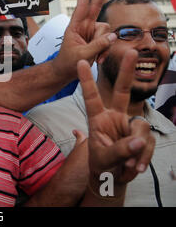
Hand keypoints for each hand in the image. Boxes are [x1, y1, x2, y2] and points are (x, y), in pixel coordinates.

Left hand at [52, 0, 115, 79]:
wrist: (66, 73)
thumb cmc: (68, 63)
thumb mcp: (82, 55)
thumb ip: (97, 45)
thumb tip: (113, 36)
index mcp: (75, 27)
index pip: (81, 7)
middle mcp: (84, 26)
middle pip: (96, 5)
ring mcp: (92, 32)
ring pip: (107, 30)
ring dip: (104, 45)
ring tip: (95, 57)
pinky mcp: (98, 40)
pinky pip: (109, 40)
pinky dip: (105, 51)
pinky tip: (98, 59)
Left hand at [78, 49, 154, 184]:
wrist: (112, 177)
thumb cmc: (101, 163)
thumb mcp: (104, 158)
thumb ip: (120, 150)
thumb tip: (139, 141)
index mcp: (97, 118)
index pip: (91, 96)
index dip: (86, 80)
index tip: (81, 62)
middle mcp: (114, 116)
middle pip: (121, 90)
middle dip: (126, 71)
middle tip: (130, 50)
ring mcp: (129, 124)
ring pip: (140, 126)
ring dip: (136, 147)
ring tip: (127, 165)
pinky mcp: (142, 135)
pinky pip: (148, 142)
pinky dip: (142, 158)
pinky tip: (134, 168)